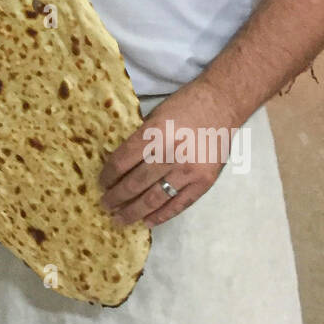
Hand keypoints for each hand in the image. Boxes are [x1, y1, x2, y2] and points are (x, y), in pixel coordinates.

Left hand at [98, 83, 246, 227]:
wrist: (223, 103)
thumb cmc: (185, 105)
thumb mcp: (156, 115)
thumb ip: (140, 140)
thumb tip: (118, 166)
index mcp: (155, 133)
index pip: (123, 160)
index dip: (109, 175)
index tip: (101, 183)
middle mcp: (172, 153)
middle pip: (136, 182)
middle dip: (117, 197)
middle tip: (106, 205)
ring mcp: (190, 170)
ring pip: (155, 198)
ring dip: (134, 211)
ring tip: (120, 219)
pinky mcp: (205, 182)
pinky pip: (179, 204)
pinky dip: (161, 215)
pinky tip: (147, 221)